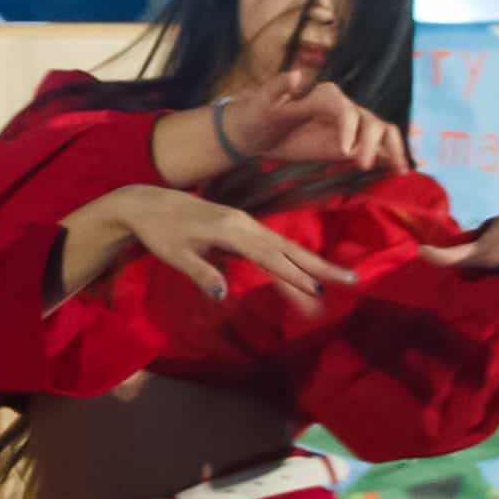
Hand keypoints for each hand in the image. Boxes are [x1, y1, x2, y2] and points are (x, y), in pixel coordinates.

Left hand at [58, 183, 350, 310]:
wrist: (146, 203)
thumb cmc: (159, 233)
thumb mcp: (175, 256)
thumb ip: (201, 274)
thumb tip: (223, 294)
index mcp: (231, 230)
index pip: (270, 257)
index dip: (294, 275)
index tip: (318, 291)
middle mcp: (244, 224)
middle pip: (288, 249)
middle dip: (320, 266)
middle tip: (352, 279)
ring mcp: (244, 223)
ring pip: (285, 246)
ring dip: (312, 262)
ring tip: (338, 277)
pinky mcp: (240, 226)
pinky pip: (273, 244)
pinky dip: (292, 257)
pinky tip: (304, 269)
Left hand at [216, 66, 402, 180]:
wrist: (257, 131)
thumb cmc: (260, 113)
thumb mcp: (263, 101)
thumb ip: (279, 87)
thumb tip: (296, 74)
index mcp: (325, 96)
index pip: (346, 110)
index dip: (349, 128)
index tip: (344, 152)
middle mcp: (344, 108)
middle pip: (370, 121)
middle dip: (372, 142)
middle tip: (362, 165)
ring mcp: (350, 126)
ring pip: (380, 132)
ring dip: (391, 148)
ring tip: (399, 169)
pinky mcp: (351, 143)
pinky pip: (377, 147)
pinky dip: (390, 156)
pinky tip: (398, 171)